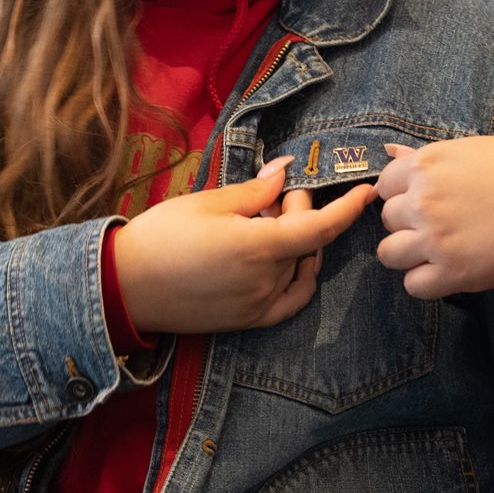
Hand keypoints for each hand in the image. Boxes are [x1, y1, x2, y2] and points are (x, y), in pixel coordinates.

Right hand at [116, 156, 375, 333]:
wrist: (126, 286)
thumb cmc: (161, 237)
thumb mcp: (208, 202)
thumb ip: (255, 191)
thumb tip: (285, 172)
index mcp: (258, 247)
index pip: (321, 227)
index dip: (348, 208)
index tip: (367, 190)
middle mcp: (265, 280)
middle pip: (307, 242)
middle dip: (302, 211)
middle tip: (279, 193)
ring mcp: (258, 304)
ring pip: (297, 267)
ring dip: (294, 241)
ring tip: (266, 222)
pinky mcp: (249, 320)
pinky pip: (290, 299)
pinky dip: (299, 278)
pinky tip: (290, 260)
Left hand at [375, 138, 493, 298]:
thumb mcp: (472, 151)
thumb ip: (425, 158)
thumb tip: (389, 151)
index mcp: (427, 166)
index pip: (385, 185)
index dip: (404, 194)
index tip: (428, 200)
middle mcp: (424, 200)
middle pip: (388, 219)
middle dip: (409, 223)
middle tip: (444, 225)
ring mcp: (435, 238)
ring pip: (389, 253)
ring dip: (410, 254)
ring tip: (440, 250)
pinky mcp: (453, 273)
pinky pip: (413, 285)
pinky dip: (427, 282)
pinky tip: (449, 270)